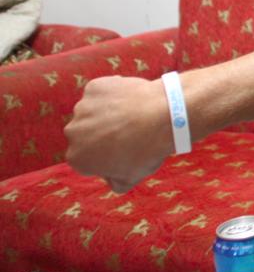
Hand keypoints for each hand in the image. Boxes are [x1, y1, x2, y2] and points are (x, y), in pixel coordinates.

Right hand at [64, 75, 174, 192]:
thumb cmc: (148, 150)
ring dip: (107, 113)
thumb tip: (111, 179)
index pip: (86, 159)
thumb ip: (114, 183)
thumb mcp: (131, 179)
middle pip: (86, 134)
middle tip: (129, 132)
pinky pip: (103, 92)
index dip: (105, 157)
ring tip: (133, 116)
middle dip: (101, 134)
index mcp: (76, 158)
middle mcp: (72, 132)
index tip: (123, 152)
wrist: (163, 116)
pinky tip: (131, 100)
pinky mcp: (95, 87)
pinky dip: (113, 94)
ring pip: (93, 112)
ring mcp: (82, 107)